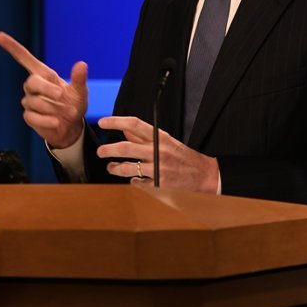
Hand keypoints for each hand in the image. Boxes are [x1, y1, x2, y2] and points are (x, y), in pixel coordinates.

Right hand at [0, 31, 87, 148]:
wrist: (71, 127)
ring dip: (53, 107)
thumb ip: (79, 79)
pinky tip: (57, 122)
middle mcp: (33, 86)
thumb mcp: (80, 92)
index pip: (25, 58)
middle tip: (61, 95)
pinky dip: (47, 120)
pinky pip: (33, 116)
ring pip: (34, 101)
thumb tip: (82, 64)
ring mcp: (30, 101)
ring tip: (69, 113)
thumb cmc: (74, 104)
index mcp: (44, 75)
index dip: (12, 47)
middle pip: (31, 82)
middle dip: (46, 88)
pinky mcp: (29, 117)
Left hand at [96, 116, 218, 193]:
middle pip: (126, 148)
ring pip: (128, 168)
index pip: (134, 125)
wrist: (205, 176)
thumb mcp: (167, 142)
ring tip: (110, 167)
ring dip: (115, 168)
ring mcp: (158, 169)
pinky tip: (132, 179)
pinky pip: (138, 183)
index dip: (116, 122)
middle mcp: (158, 152)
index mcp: (160, 138)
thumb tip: (126, 131)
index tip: (103, 122)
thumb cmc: (184, 157)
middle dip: (108, 149)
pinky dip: (133, 181)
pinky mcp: (159, 184)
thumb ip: (145, 137)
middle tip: (100, 151)